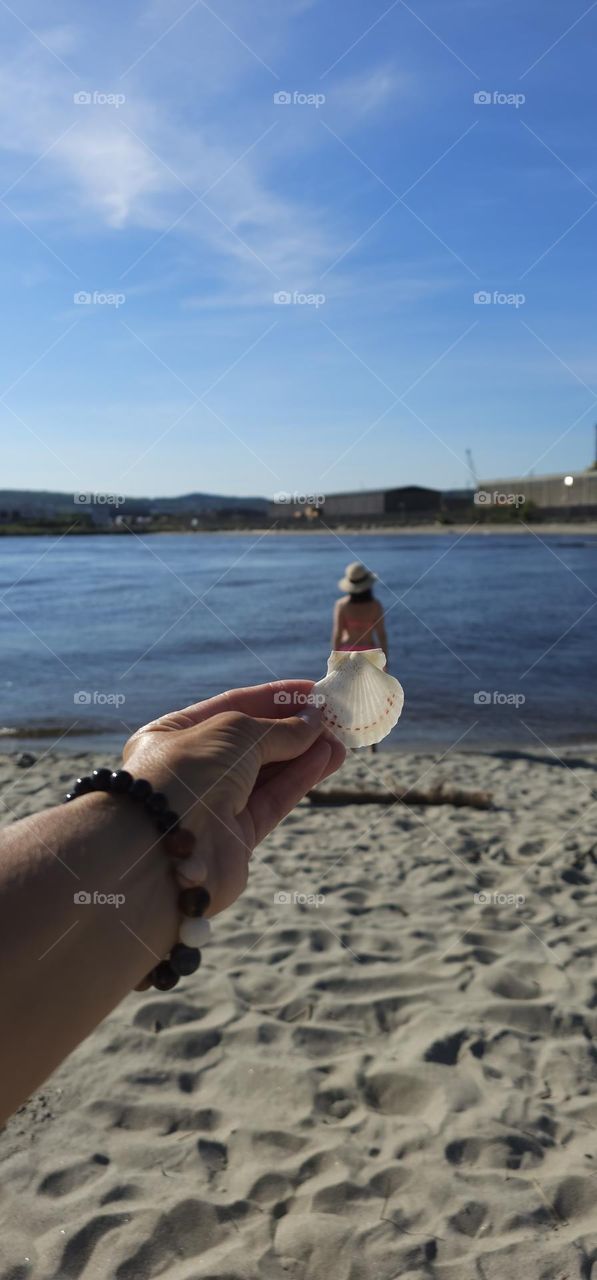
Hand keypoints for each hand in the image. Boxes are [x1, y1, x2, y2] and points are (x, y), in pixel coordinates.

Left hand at [123, 681, 344, 917]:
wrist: (162, 849)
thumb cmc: (187, 773)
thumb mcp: (235, 733)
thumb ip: (279, 729)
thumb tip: (314, 721)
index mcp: (173, 735)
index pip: (232, 708)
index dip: (273, 698)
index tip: (312, 692)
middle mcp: (191, 769)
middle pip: (252, 743)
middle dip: (294, 729)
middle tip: (334, 718)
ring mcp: (212, 805)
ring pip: (267, 774)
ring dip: (304, 755)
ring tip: (340, 740)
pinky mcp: (234, 838)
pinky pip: (272, 800)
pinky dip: (299, 779)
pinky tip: (326, 759)